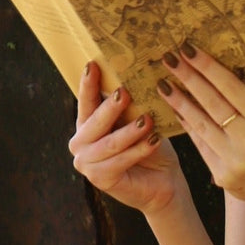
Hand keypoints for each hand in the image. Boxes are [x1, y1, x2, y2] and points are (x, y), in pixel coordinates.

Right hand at [69, 61, 182, 216]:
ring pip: (109, 143)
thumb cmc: (150, 146)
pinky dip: (138, 150)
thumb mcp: (138, 121)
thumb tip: (128, 78)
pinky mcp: (100, 179)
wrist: (164, 180)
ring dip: (130, 131)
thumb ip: (128, 106)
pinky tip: (154, 141)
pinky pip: (120, 161)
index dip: (88, 84)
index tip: (93, 64)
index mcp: (87, 124)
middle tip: (124, 92)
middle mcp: (80, 143)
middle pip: (94, 122)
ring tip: (147, 120)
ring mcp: (86, 163)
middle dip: (110, 107)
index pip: (86, 101)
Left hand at [155, 41, 244, 203]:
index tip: (188, 50)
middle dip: (189, 78)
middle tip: (169, 58)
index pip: (233, 89)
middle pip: (213, 104)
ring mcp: (235, 160)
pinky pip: (200, 143)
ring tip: (163, 84)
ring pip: (201, 124)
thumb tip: (213, 73)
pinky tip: (175, 110)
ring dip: (179, 102)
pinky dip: (187, 124)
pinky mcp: (222, 175)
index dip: (208, 68)